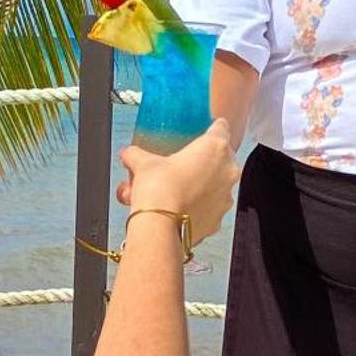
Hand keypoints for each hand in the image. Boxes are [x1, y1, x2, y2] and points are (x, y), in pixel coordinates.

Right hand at [117, 119, 239, 245]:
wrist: (160, 228)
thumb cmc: (158, 190)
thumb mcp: (142, 163)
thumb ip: (136, 154)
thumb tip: (128, 154)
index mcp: (215, 148)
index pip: (221, 127)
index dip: (211, 128)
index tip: (203, 131)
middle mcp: (227, 171)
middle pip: (221, 158)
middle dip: (203, 161)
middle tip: (182, 164)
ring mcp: (226, 197)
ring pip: (215, 186)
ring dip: (200, 186)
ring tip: (176, 190)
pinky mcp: (219, 220)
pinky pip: (209, 209)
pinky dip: (197, 208)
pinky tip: (178, 209)